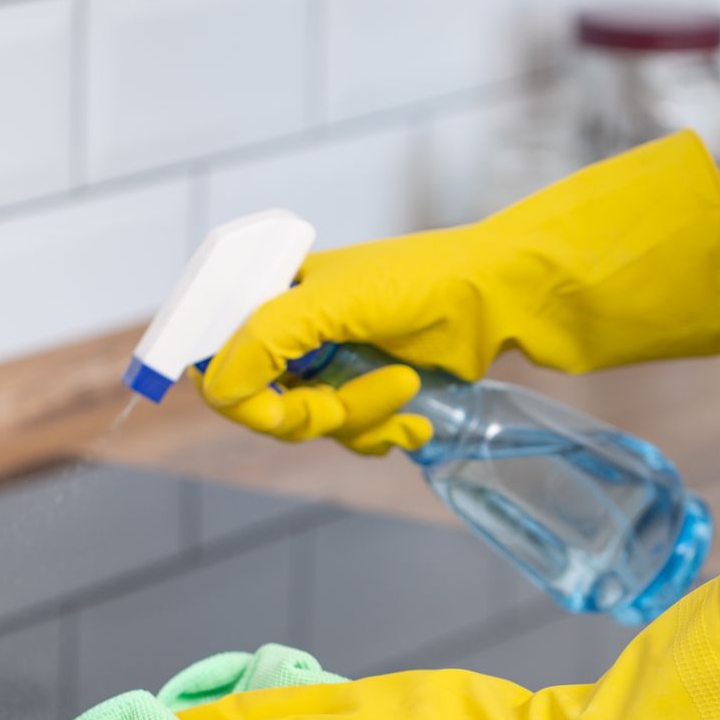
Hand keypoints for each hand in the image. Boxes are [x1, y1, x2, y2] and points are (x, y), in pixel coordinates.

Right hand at [198, 130, 719, 453]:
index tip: (283, 413)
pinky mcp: (369, 391)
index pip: (221, 364)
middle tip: (357, 399)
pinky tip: (415, 415)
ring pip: (313, 427)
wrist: (500, 298)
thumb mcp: (334, 301)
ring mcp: (332, 364)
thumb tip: (218, 388)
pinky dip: (381, 433)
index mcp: (273, 295)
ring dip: (361, 420)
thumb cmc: (423, 282)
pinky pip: (351, 437)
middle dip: (318, 412)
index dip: (244, 400)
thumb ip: (266, 337)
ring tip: (407, 390)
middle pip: (267, 408)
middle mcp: (295, 332)